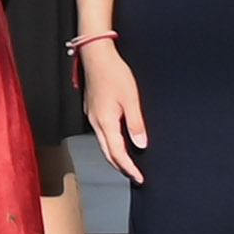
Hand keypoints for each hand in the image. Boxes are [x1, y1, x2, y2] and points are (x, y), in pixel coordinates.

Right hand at [78, 34, 148, 182]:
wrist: (96, 55)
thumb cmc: (113, 73)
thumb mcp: (131, 99)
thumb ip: (136, 123)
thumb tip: (141, 144)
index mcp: (105, 121)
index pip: (117, 153)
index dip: (129, 168)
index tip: (139, 178)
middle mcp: (95, 121)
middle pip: (107, 152)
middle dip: (120, 166)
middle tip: (134, 175)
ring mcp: (91, 115)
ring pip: (102, 143)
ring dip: (115, 156)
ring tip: (127, 163)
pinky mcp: (92, 109)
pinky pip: (100, 133)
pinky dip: (110, 143)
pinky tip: (117, 141)